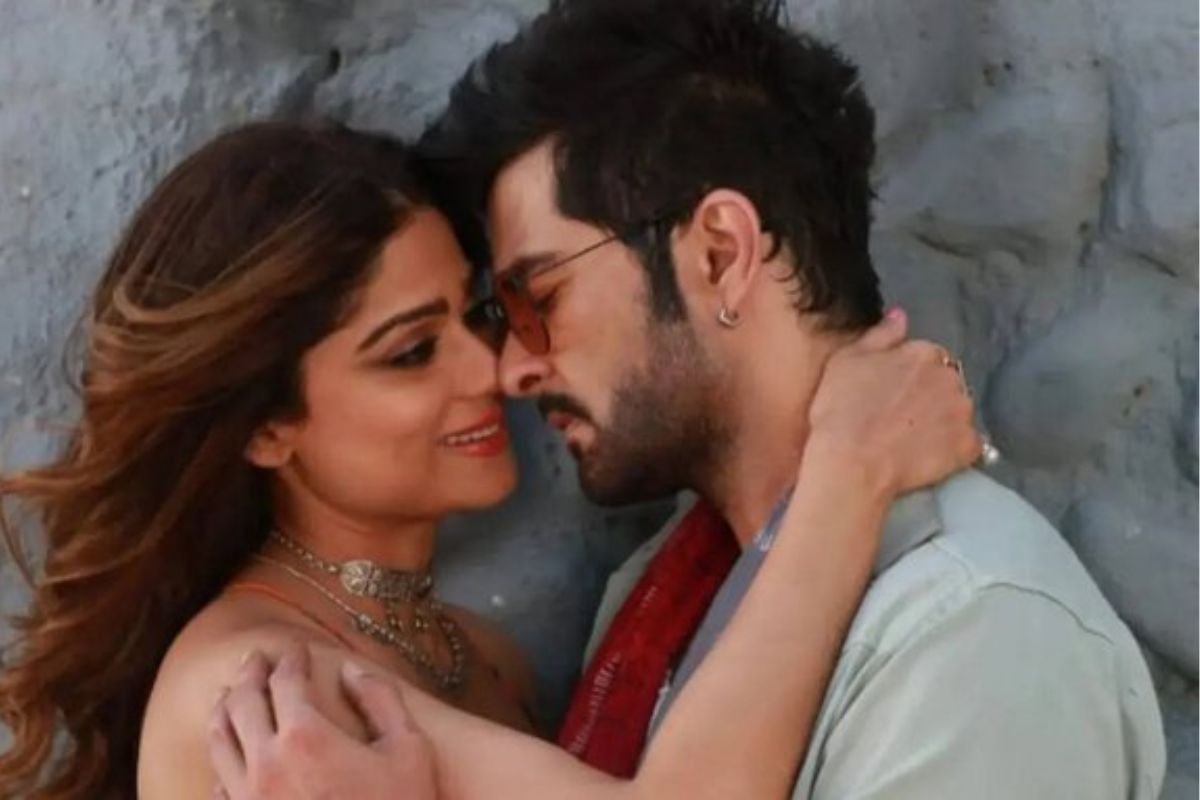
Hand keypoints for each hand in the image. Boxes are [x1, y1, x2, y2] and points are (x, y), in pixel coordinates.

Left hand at [209, 644, 437, 799]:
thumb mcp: (410, 748)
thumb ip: (380, 699)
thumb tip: (350, 670)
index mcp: (306, 736)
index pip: (286, 680)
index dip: (290, 659)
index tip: (294, 649)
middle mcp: (266, 763)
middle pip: (243, 703)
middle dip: (249, 674)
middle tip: (254, 659)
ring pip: (220, 742)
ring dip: (223, 711)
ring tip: (228, 695)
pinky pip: (220, 786)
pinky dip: (222, 761)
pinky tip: (229, 756)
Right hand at [805, 308, 980, 499]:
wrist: (851, 462)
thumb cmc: (840, 409)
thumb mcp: (847, 360)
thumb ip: (880, 334)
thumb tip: (901, 315)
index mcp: (923, 352)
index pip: (927, 358)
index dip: (909, 376)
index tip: (892, 392)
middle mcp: (951, 377)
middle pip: (947, 383)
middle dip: (930, 395)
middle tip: (902, 417)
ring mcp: (963, 412)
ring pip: (958, 412)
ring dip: (944, 420)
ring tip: (915, 439)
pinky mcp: (969, 446)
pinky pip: (968, 445)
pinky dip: (954, 450)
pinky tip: (930, 457)